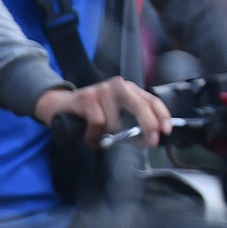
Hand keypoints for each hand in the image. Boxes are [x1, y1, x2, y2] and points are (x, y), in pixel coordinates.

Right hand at [34, 78, 170, 146]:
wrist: (59, 106)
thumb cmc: (90, 113)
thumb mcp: (114, 116)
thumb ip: (131, 124)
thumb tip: (147, 139)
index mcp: (130, 90)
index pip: (151, 100)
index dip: (162, 115)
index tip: (167, 130)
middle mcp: (119, 86)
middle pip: (140, 105)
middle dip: (148, 125)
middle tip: (151, 141)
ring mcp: (102, 90)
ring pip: (115, 121)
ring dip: (107, 135)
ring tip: (97, 136)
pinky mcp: (86, 97)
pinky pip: (97, 123)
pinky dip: (93, 136)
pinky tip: (88, 136)